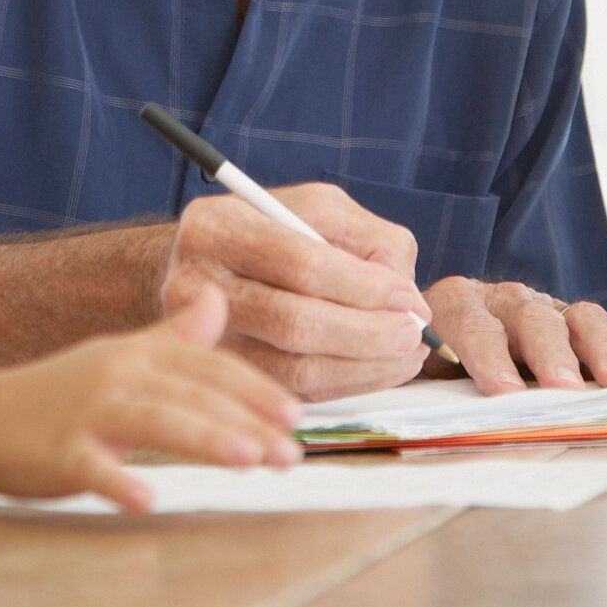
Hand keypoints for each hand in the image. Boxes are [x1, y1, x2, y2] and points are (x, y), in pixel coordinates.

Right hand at [0, 288, 301, 511]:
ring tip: (249, 459)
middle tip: (290, 452)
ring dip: (204, 437)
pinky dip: (117, 481)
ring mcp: (85, 413)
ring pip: (154, 421)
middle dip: (247, 421)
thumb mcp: (119, 357)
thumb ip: (172, 338)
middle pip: (193, 394)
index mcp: (137, 354)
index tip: (297, 416)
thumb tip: (218, 299)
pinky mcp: (56, 452)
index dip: (255, 389)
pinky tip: (147, 499)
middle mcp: (117, 375)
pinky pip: (90, 467)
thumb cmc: (59, 393)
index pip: (208, 367)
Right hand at [160, 183, 430, 400]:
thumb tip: (411, 303)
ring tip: (405, 354)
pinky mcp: (224, 380)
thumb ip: (373, 244)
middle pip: (293, 323)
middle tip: (413, 333)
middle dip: (367, 333)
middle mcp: (194, 285)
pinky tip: (377, 369)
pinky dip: (346, 385)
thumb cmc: (274, 231)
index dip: (363, 286)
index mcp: (217, 228)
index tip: (406, 296)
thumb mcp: (322, 212)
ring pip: (293, 369)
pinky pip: (294, 394)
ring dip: (364, 368)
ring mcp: (202, 341)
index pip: (301, 264)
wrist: (208, 265)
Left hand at [423, 278, 606, 394]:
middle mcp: (503, 299)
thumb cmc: (424, 358)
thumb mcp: (408, 365)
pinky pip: (604, 337)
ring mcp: (543, 308)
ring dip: (599, 351)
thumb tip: (413, 413)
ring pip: (576, 319)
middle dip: (549, 354)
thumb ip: (412, 377)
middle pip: (531, 318)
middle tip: (563, 389)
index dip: (489, 358)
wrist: (437, 331)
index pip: (472, 326)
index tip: (505, 393)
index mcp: (454, 303)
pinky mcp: (573, 326)